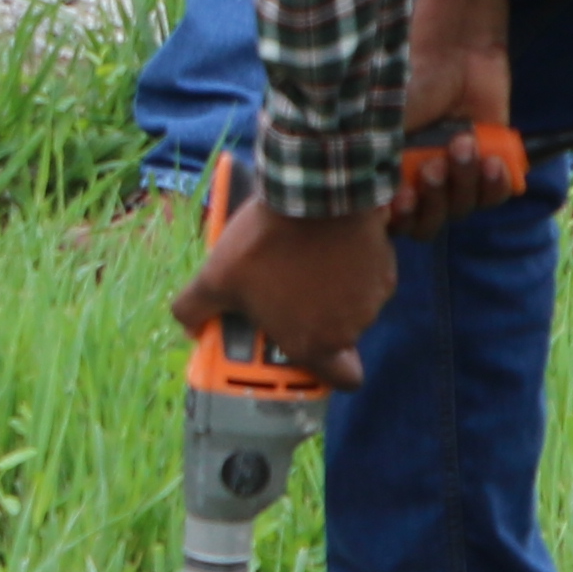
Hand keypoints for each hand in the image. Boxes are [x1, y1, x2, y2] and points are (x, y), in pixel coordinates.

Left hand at [177, 193, 396, 390]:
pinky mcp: (384, 266)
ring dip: (330, 292)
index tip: (307, 353)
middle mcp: (349, 327)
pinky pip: (365, 276)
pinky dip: (348, 267)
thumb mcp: (216, 276)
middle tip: (287, 295)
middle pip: (336, 336)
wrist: (316, 192)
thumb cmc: (267, 243)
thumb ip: (194, 309)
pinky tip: (323, 245)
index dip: (329, 372)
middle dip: (314, 319)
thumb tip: (188, 326)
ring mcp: (371, 297)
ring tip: (299, 262)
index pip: (343, 379)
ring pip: (350, 305)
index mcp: (314, 342)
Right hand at [391, 0, 516, 233]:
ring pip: (462, 209)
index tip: (402, 198)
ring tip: (464, 144)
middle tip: (434, 166)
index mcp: (387, 180)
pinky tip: (491, 162)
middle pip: (429, 224)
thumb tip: (368, 206)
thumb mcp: (376, 125)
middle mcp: (421, 185)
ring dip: (465, 182)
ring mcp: (456, 177)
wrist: (455, 54)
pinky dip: (495, 184)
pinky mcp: (489, 167)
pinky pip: (495, 196)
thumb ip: (367, 165)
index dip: (401, 219)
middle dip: (435, 200)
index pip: (393, 223)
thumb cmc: (409, 86)